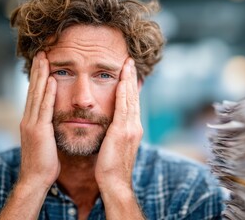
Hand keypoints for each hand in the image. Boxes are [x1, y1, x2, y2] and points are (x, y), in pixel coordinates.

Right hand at [18, 51, 59, 188]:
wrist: (36, 179)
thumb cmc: (45, 162)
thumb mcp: (46, 139)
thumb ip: (48, 126)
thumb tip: (55, 118)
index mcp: (33, 120)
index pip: (36, 94)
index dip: (39, 77)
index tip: (44, 61)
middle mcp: (30, 119)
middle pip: (34, 89)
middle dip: (38, 70)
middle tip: (42, 52)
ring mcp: (32, 124)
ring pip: (37, 94)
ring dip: (41, 75)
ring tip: (44, 58)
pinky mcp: (38, 131)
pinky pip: (45, 108)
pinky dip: (47, 93)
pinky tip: (51, 80)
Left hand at [95, 58, 142, 189]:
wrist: (114, 183)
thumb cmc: (110, 168)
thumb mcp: (114, 147)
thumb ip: (114, 133)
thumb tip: (110, 126)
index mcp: (132, 129)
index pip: (132, 103)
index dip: (131, 86)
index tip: (128, 73)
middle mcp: (135, 126)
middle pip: (134, 97)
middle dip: (132, 78)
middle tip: (130, 62)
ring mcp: (131, 128)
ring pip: (130, 99)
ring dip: (129, 80)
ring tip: (127, 64)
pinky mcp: (123, 132)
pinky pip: (123, 108)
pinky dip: (123, 92)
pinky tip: (121, 81)